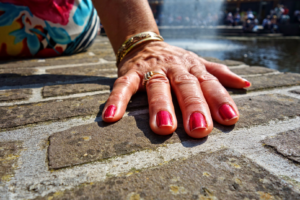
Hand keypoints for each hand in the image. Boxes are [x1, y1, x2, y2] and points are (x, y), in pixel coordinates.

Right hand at [102, 41, 250, 137]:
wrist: (145, 43)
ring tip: (164, 128)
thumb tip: (245, 84)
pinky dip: (117, 99)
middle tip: (199, 130)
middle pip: (185, 86)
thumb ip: (219, 74)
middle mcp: (175, 69)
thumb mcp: (198, 63)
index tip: (230, 119)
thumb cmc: (175, 61)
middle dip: (193, 107)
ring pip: (157, 86)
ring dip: (160, 106)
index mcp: (193, 68)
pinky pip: (123, 86)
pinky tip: (111, 116)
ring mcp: (151, 70)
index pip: (209, 84)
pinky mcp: (130, 73)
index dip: (220, 99)